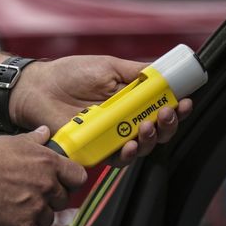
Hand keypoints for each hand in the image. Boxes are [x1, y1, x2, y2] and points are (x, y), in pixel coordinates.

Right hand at [0, 126, 86, 225]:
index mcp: (49, 163)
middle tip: (30, 198)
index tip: (63, 186)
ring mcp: (36, 208)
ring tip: (16, 211)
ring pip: (48, 221)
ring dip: (35, 219)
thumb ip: (35, 139)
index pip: (78, 177)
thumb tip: (45, 132)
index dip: (70, 183)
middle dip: (49, 202)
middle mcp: (47, 186)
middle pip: (62, 202)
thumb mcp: (15, 141)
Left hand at [10, 56, 192, 164]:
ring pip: (143, 147)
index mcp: (132, 100)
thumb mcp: (109, 67)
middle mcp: (125, 121)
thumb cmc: (70, 74)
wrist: (39, 87)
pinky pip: (118, 159)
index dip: (177, 108)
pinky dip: (128, 154)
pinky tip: (131, 144)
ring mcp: (112, 137)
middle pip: (158, 131)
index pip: (162, 107)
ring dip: (152, 138)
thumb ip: (136, 73)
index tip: (186, 102)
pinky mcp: (96, 151)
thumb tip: (163, 74)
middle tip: (168, 113)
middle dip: (169, 124)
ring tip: (148, 126)